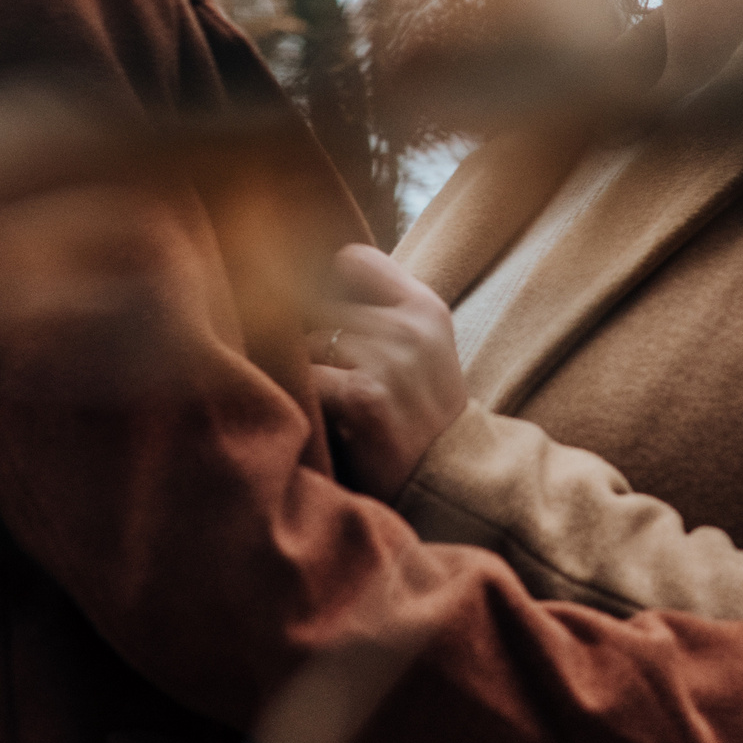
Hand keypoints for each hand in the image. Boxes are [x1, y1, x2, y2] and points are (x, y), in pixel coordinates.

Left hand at [310, 244, 468, 497]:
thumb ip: (377, 315)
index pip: (353, 260)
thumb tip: (295, 284)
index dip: (324, 283)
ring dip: (301, 371)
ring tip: (322, 401)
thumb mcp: (418, 351)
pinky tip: (319, 418)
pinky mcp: (366, 395)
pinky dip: (302, 399)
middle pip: (318, 301)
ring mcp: (391, 358)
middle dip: (306, 334)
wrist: (446, 483)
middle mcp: (411, 325)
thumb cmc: (419, 415)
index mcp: (425, 307)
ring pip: (305, 341)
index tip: (318, 314)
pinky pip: (305, 378)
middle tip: (314, 369)